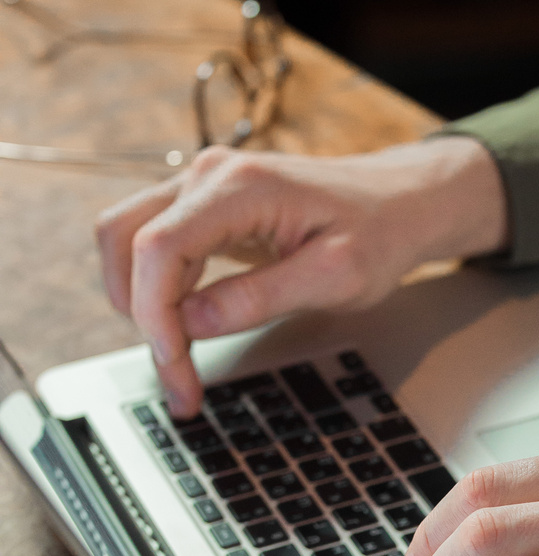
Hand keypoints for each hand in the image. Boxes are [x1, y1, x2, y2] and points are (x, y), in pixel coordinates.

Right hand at [95, 135, 507, 417]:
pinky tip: (188, 337)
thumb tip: (192, 322)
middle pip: (123, 237)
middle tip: (177, 378)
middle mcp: (209, 177)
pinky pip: (156, 249)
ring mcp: (202, 190)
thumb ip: (261, 297)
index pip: (159, 247)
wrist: (398, 203)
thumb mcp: (335, 276)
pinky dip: (160, 295)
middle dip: (139, 313)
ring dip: (143, 306)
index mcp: (240, 187)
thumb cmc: (379, 232)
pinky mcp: (205, 211)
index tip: (176, 365)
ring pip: (129, 242)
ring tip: (181, 368)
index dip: (155, 313)